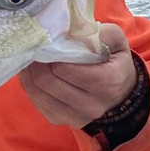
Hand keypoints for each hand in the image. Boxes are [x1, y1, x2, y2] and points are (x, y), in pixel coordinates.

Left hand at [18, 23, 137, 128]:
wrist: (121, 96)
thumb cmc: (116, 65)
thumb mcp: (118, 44)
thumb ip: (104, 33)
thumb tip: (78, 29)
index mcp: (107, 82)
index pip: (65, 68)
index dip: (50, 53)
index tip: (44, 41)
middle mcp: (92, 105)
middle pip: (48, 82)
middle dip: (36, 63)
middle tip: (32, 48)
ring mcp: (75, 117)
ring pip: (38, 94)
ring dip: (29, 74)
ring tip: (29, 59)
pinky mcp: (61, 121)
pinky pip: (37, 103)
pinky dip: (30, 86)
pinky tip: (31, 73)